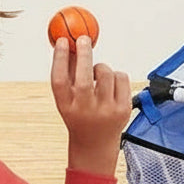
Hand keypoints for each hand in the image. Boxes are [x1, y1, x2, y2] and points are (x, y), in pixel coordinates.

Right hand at [50, 35, 130, 176]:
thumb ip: (68, 73)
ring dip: (101, 67)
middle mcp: (85, 111)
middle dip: (84, 55)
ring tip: (97, 75)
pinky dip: (115, 75)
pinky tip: (110, 86)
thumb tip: (69, 43)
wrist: (96, 144)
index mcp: (67, 107)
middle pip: (83, 79)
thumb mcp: (68, 99)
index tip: (63, 41)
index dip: (60, 58)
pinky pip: (121, 78)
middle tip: (83, 39)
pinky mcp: (124, 109)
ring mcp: (106, 111)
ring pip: (106, 74)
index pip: (59, 81)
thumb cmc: (80, 115)